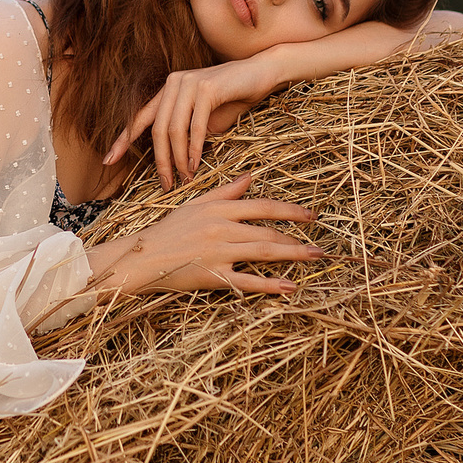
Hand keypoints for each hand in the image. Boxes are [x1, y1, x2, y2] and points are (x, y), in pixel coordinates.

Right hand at [85, 173, 320, 295]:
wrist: (141, 257)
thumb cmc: (168, 230)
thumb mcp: (196, 204)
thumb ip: (226, 191)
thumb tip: (251, 176)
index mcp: (219, 209)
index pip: (263, 207)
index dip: (290, 211)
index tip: (311, 216)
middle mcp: (222, 228)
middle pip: (268, 232)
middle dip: (297, 239)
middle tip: (321, 247)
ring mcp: (219, 252)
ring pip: (264, 252)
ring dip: (294, 255)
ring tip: (315, 258)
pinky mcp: (213, 275)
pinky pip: (247, 280)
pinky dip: (270, 285)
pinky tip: (290, 287)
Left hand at [102, 56, 281, 190]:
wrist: (262, 73)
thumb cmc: (233, 98)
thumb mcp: (203, 119)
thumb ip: (185, 132)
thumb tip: (174, 159)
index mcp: (167, 90)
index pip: (140, 118)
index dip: (122, 140)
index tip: (108, 161)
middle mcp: (173, 83)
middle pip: (157, 130)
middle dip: (160, 161)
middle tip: (166, 184)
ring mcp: (188, 83)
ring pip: (174, 130)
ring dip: (178, 159)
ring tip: (184, 178)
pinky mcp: (206, 87)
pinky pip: (195, 126)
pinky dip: (194, 149)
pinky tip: (195, 165)